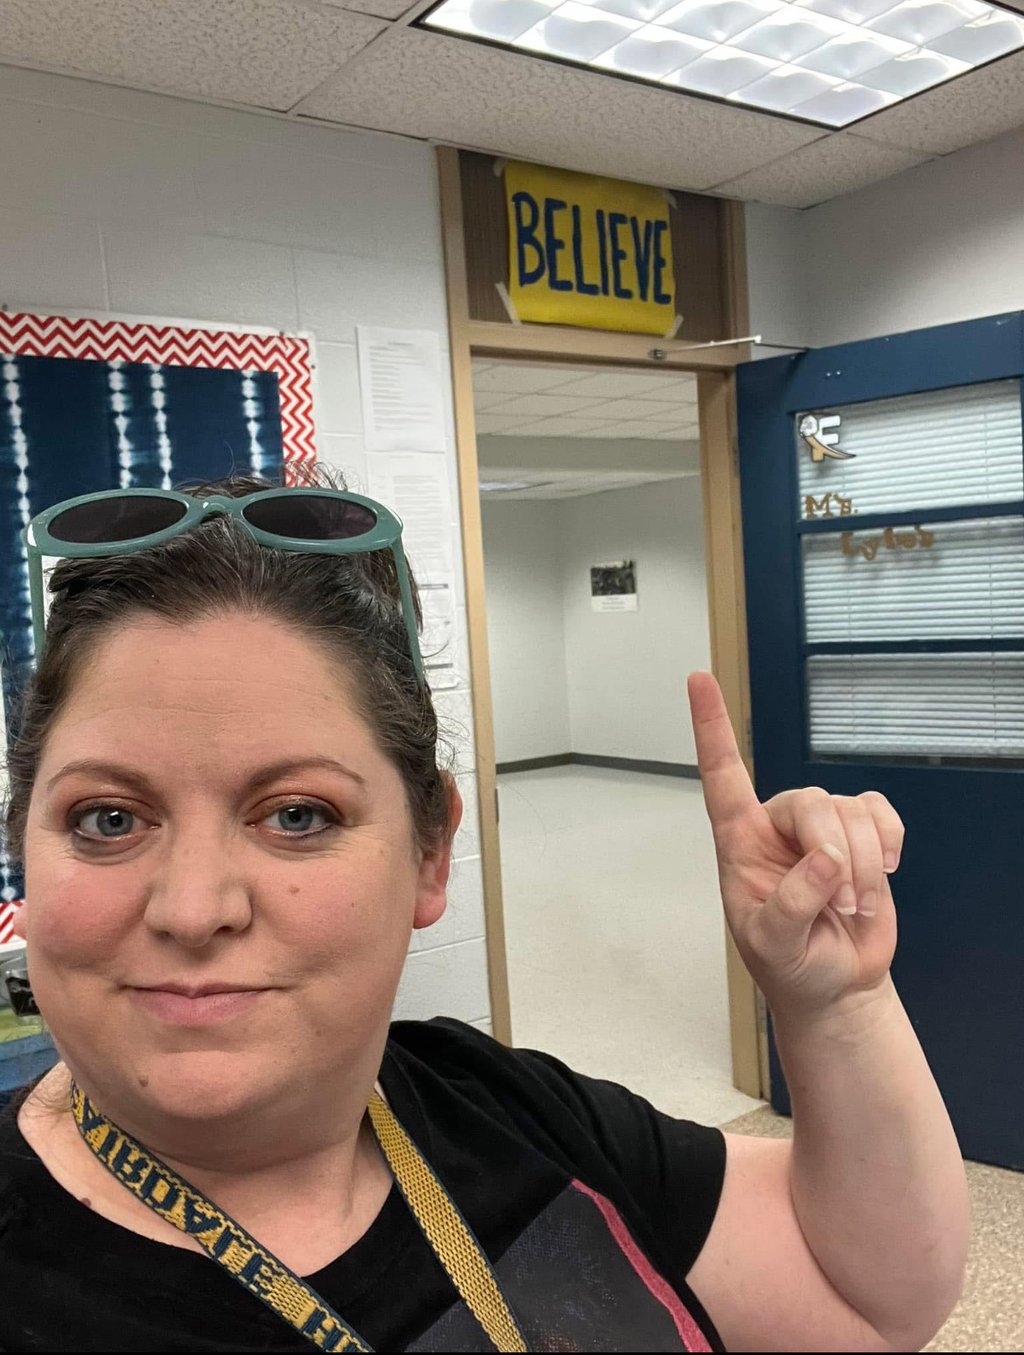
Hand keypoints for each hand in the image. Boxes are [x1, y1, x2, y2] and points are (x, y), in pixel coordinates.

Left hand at [689, 673, 901, 1017]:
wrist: (836, 985)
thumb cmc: (790, 964)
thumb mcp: (773, 945)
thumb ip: (790, 902)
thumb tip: (824, 857)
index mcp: (739, 843)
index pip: (721, 776)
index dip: (711, 728)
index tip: (699, 679)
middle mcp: (776, 826)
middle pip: (810, 802)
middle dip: (834, 853)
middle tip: (839, 905)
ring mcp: (820, 828)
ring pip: (849, 810)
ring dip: (862, 865)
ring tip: (851, 906)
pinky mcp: (861, 834)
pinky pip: (879, 811)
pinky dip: (888, 844)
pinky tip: (881, 872)